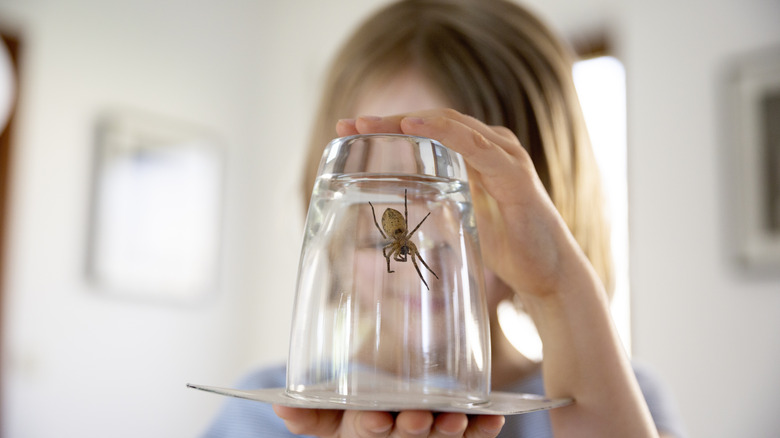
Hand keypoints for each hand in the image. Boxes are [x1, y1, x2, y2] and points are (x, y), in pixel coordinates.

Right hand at [273, 406, 503, 436]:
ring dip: (449, 429)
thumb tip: (278, 405)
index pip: (358, 432)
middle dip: (412, 429)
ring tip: (460, 418)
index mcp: (355, 433)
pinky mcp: (450, 436)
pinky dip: (482, 430)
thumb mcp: (327, 414)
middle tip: (420, 417)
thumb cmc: (352, 410)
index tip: (376, 418)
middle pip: (403, 437)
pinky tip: (493, 418)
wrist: (383, 412)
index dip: (368, 426)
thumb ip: (309, 412)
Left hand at [337, 110, 585, 297]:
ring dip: (409, 121)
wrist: (550, 273)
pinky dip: (447, 134)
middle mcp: (492, 147)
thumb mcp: (459, 218)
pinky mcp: (516, 175)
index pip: (428, 129)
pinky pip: (478, 148)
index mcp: (478, 154)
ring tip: (372, 123)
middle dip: (390, 120)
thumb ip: (434, 203)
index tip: (349, 129)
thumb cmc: (509, 245)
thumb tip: (397, 202)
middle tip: (349, 123)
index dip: (389, 126)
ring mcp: (506, 157)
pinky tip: (417, 127)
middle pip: (434, 121)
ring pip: (452, 126)